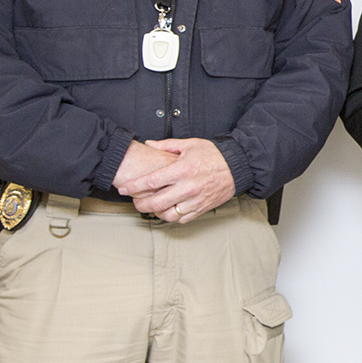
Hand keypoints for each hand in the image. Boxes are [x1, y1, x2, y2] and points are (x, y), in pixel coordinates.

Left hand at [115, 138, 236, 222]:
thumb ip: (167, 145)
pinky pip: (181, 219)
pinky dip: (171, 216)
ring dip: (154, 212)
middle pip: (155, 203)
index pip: (151, 181)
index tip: (124, 189)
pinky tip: (167, 209)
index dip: (134, 187)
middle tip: (134, 201)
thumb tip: (149, 143)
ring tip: (150, 206)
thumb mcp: (191, 144)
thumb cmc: (215, 155)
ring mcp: (195, 200)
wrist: (238, 166)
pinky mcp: (201, 208)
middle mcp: (188, 187)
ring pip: (167, 214)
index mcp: (182, 170)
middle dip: (139, 204)